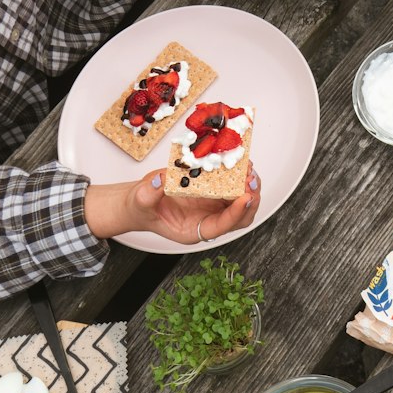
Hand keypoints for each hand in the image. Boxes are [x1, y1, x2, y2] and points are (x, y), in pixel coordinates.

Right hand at [83, 165, 260, 243]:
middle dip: (250, 199)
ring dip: (248, 186)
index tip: (244, 198)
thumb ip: (150, 193)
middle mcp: (207, 220)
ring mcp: (212, 207)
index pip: (220, 226)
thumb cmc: (142, 207)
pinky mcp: (213, 192)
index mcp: (193, 231)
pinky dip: (238, 175)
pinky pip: (232, 186)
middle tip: (251, 179)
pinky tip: (239, 161)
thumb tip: (161, 179)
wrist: (142, 200)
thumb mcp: (141, 200)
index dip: (235, 213)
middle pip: (239, 217)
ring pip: (240, 201)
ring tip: (249, 168)